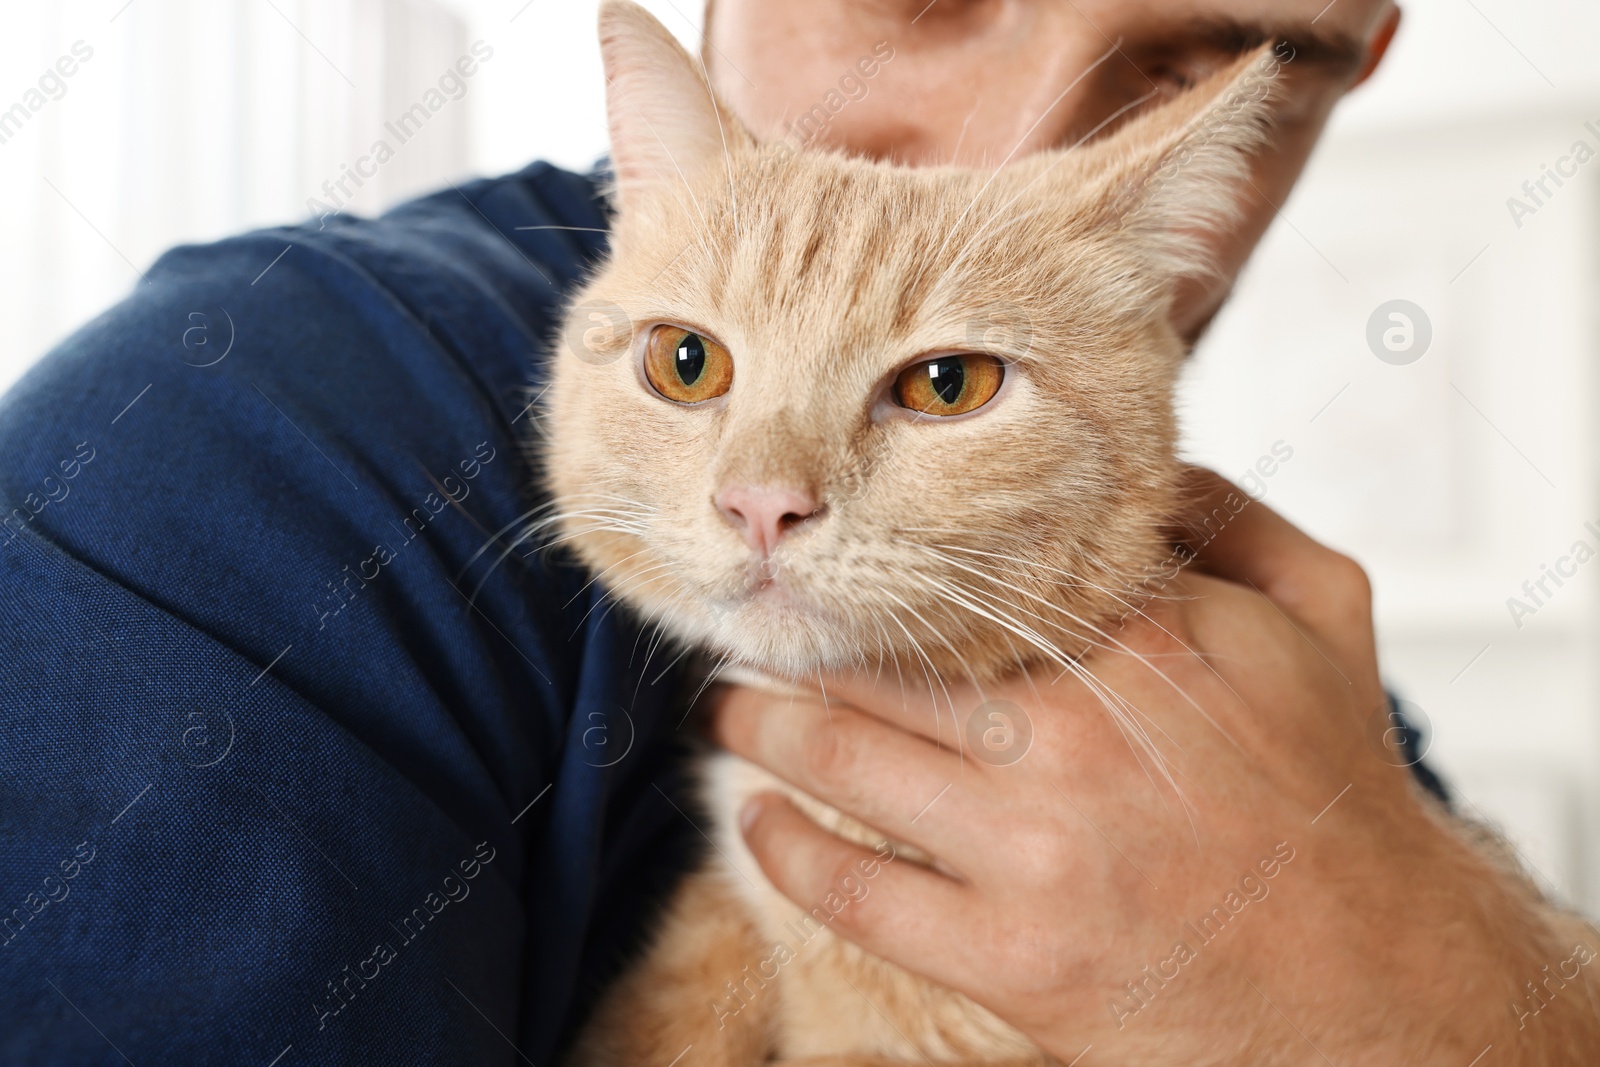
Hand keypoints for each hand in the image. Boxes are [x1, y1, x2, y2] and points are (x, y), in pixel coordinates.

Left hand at [710, 469, 1599, 1064]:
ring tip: (729, 704)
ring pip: (846, 759)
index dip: (891, 558)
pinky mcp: (1012, 957)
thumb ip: (1234, 517)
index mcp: (1142, 641)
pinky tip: (756, 818)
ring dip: (761, 723)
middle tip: (750, 622)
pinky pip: (857, 892)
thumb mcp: (1326, 616)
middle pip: (884, 661)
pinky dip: (786, 847)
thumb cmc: (1340, 797)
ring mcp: (1036, 848)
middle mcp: (1075, 735)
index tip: (842, 549)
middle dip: (798, 638)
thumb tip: (1139, 460)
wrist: (1379, 986)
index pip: (975, 574)